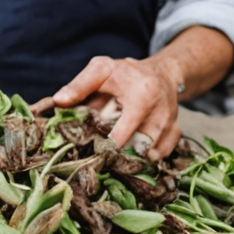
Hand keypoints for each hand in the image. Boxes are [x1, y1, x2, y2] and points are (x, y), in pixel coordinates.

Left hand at [35, 54, 183, 156]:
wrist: (162, 72)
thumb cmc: (126, 72)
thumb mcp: (101, 69)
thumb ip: (80, 85)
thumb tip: (58, 101)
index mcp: (142, 96)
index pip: (123, 134)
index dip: (106, 148)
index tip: (92, 155)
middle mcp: (161, 112)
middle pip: (139, 149)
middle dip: (120, 159)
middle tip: (102, 163)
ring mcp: (170, 124)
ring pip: (152, 156)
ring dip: (134, 162)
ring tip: (116, 163)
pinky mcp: (175, 133)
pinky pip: (163, 155)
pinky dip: (148, 160)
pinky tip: (134, 159)